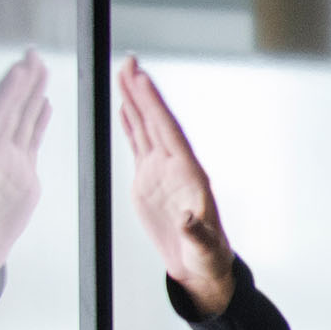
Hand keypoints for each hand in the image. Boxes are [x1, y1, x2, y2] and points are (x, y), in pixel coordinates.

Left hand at [0, 51, 48, 283]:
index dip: (5, 96)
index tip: (18, 73)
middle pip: (5, 112)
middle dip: (19, 84)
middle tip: (32, 56)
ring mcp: (4, 164)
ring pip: (19, 120)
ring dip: (30, 94)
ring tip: (41, 68)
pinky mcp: (20, 175)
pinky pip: (30, 140)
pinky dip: (38, 120)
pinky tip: (45, 102)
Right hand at [115, 58, 236, 315]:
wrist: (201, 268)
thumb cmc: (207, 259)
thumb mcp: (204, 248)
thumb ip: (196, 232)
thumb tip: (188, 218)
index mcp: (190, 176)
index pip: (169, 132)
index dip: (155, 106)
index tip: (142, 80)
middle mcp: (177, 167)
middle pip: (157, 121)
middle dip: (143, 92)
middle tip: (129, 61)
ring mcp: (162, 171)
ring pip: (146, 127)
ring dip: (135, 101)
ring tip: (123, 73)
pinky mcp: (149, 180)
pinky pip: (138, 145)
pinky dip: (130, 124)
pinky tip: (123, 107)